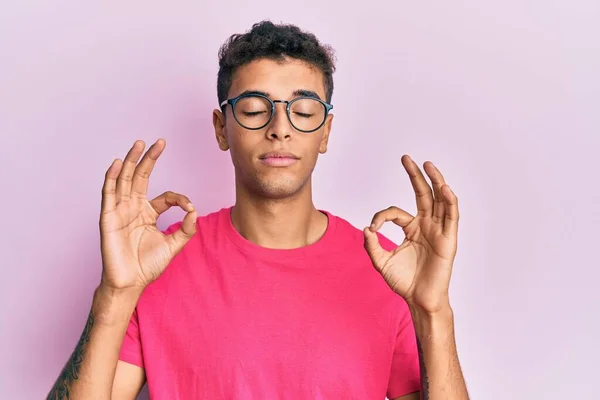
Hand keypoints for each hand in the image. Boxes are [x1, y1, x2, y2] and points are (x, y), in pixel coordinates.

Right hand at [99, 139, 196, 290]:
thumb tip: (195, 212)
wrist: (130, 283)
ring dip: (131, 160)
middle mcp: (133, 208)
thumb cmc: (147, 266)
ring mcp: (120, 211)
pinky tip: (119, 163)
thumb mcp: (173, 246)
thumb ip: (186, 229)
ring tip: (139, 143)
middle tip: (159, 142)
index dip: (180, 199)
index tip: (190, 208)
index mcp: (148, 213)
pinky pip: (109, 193)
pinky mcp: (108, 217)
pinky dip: (112, 177)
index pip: (166, 196)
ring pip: (125, 179)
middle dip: (149, 159)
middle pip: (141, 177)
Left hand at [363, 155, 458, 313]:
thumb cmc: (404, 282)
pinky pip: (451, 217)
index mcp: (411, 229)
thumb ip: (373, 246)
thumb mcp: (381, 262)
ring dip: (436, 181)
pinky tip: (444, 188)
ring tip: (428, 165)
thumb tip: (367, 228)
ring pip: (440, 200)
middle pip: (423, 194)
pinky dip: (450, 202)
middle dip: (415, 176)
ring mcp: (438, 231)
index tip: (373, 228)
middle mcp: (426, 225)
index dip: (382, 216)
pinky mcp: (448, 240)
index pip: (395, 212)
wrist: (419, 300)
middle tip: (406, 158)